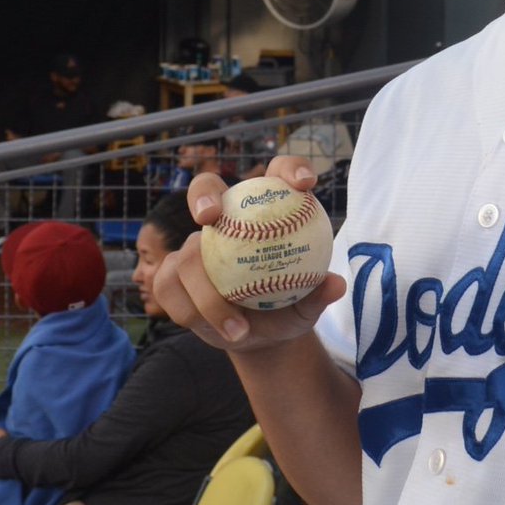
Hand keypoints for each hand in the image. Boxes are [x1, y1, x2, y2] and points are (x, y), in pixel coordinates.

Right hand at [154, 154, 344, 351]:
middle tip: (211, 216)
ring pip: (186, 256)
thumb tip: (335, 284)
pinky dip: (193, 313)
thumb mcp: (307, 305)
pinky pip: (169, 287)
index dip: (290, 168)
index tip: (306, 184)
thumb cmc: (286, 309)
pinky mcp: (170, 276)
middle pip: (205, 188)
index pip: (277, 173)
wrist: (257, 336)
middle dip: (202, 194)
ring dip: (208, 296)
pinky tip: (218, 334)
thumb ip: (318, 293)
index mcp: (263, 209)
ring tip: (239, 328)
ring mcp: (191, 247)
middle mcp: (223, 219)